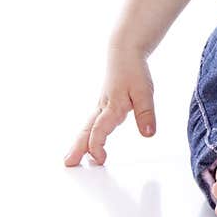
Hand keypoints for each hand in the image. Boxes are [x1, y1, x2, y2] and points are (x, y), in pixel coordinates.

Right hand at [64, 43, 156, 165]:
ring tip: (71, 158)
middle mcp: (102, 108)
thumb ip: (146, 114)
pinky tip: (85, 143)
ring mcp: (101, 107)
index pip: (100, 129)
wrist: (124, 53)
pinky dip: (85, 135)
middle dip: (77, 148)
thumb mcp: (145, 92)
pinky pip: (91, 123)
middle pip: (86, 131)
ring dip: (79, 143)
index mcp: (112, 106)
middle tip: (68, 163)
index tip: (100, 159)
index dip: (97, 145)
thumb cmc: (134, 71)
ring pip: (86, 127)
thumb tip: (148, 135)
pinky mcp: (103, 106)